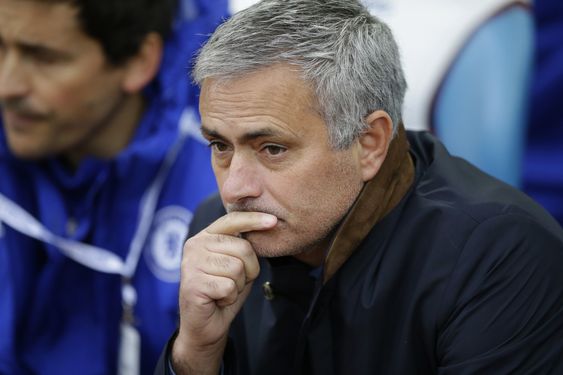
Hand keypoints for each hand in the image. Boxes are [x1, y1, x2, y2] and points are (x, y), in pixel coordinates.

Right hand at [171, 211, 276, 373]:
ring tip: (224, 291)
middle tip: (233, 282)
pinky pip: (229, 286)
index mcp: (204, 237)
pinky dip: (230, 297)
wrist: (205, 326)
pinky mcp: (193, 283)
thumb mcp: (237, 264)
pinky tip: (218, 300)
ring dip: (238, 285)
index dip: (254, 220)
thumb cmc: (223, 292)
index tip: (274, 221)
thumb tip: (267, 226)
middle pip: (242, 248)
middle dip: (249, 269)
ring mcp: (191, 264)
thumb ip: (243, 247)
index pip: (232, 220)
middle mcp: (194, 245)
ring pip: (237, 268)